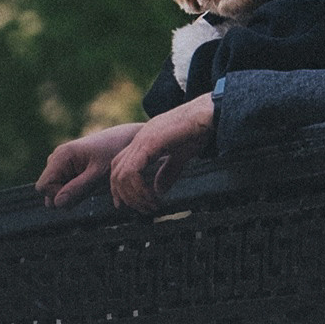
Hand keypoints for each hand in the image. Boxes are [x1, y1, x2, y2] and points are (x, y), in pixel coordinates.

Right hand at [34, 122, 143, 207]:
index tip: (78, 193)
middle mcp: (57, 158)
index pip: (43, 187)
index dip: (56, 196)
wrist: (126, 139)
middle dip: (65, 196)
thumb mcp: (98, 174)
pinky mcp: (68, 168)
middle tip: (88, 188)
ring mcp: (61, 163)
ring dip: (71, 193)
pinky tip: (90, 182)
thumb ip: (78, 189)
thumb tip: (57, 204)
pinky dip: (75, 190)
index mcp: (61, 156)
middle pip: (47, 190)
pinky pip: (63, 187)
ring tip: (91, 183)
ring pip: (55, 190)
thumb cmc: (114, 153)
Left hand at [108, 93, 215, 213]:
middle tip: (141, 210)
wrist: (208, 113)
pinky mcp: (150, 142)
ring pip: (122, 174)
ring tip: (149, 206)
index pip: (120, 166)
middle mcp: (139, 139)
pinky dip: (139, 188)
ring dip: (133, 195)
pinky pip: (133, 170)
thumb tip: (158, 190)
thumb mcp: (180, 156)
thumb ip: (167, 172)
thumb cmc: (198, 131)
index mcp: (144, 141)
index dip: (119, 187)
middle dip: (125, 195)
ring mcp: (143, 139)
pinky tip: (152, 196)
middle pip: (116, 172)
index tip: (127, 204)